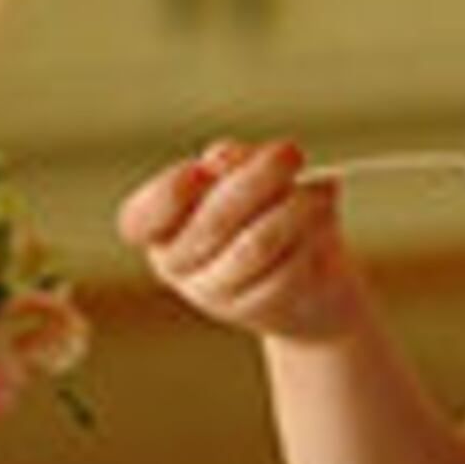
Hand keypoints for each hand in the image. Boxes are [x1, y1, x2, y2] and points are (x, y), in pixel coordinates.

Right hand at [116, 139, 372, 343]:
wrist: (309, 288)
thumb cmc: (269, 214)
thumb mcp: (252, 181)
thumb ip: (234, 164)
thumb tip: (220, 158)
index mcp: (161, 228)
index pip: (140, 220)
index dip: (167, 195)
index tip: (200, 169)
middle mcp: (177, 265)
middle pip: (212, 222)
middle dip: (257, 179)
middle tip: (292, 152)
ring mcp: (214, 294)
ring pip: (254, 246)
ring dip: (293, 210)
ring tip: (319, 194)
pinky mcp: (256, 311)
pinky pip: (286, 270)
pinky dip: (311, 241)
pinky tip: (324, 227)